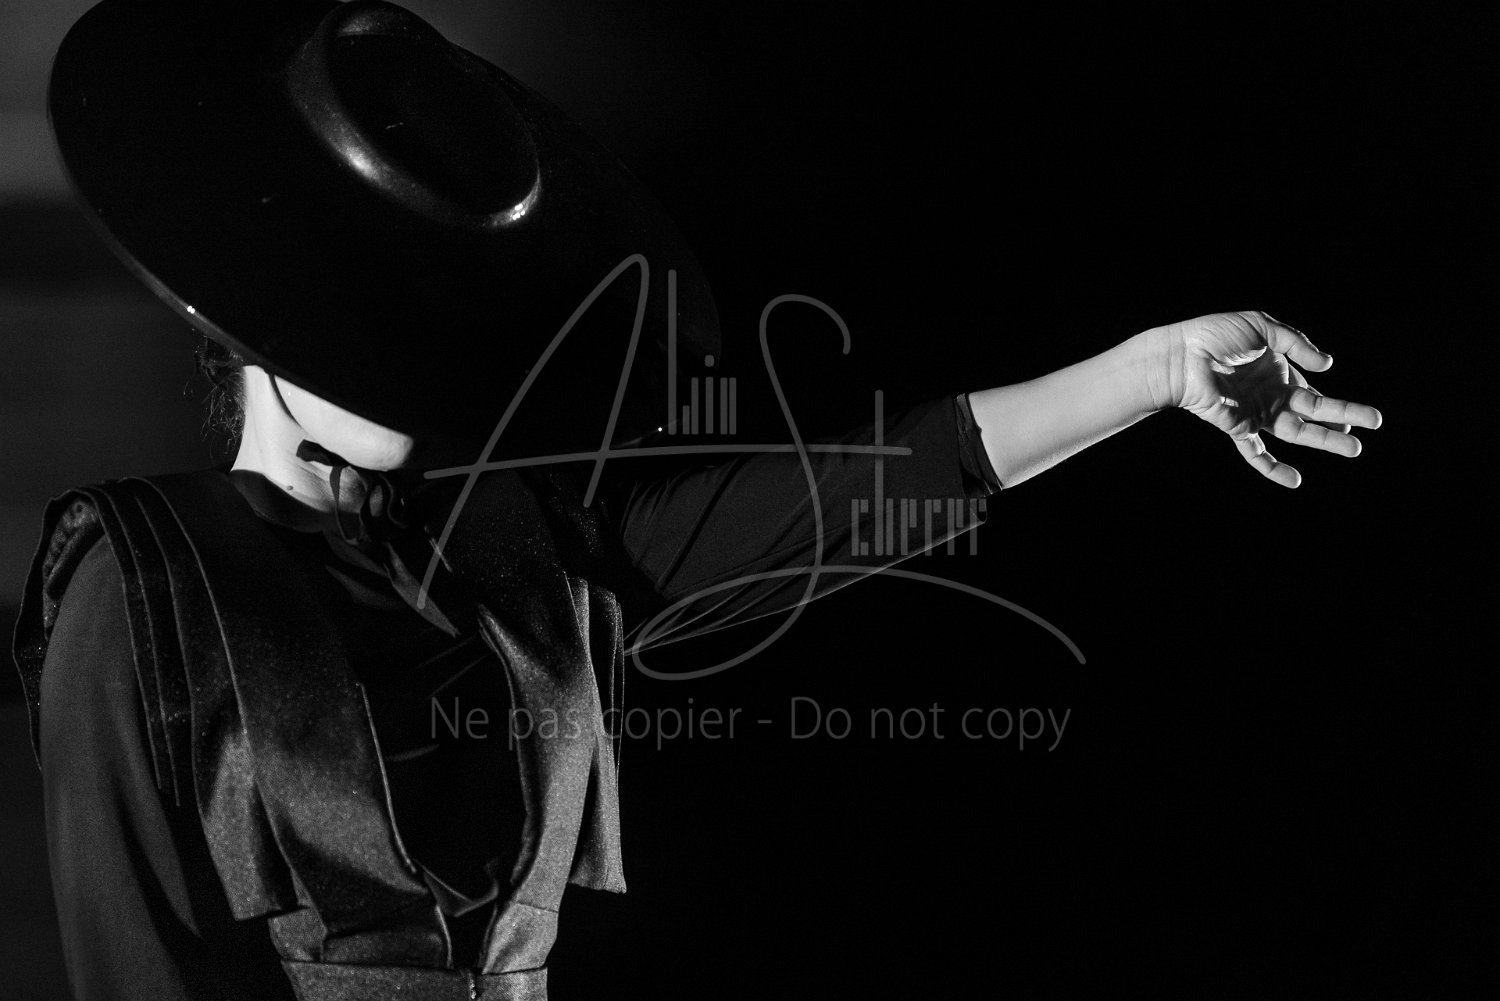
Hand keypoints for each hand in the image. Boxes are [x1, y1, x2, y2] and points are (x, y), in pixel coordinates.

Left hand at [1150, 311, 1382, 487]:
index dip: (1333, 400)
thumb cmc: (1214, 335)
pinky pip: (1256, 452)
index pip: (1310, 389)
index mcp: (1277, 370)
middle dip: (1343, 417)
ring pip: (1297, 431)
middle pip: (1313, 410)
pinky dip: (1273, 468)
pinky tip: (1294, 481)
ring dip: (1325, 440)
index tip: (1358, 412)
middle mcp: (1269, 394)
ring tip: (1355, 448)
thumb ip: (1296, 343)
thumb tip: (1328, 365)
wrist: (1180, 356)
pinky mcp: (1238, 426)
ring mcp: (1255, 412)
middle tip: (1373, 424)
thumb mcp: (1261, 327)